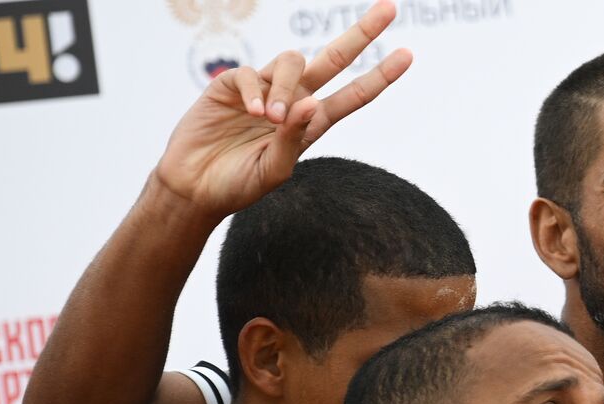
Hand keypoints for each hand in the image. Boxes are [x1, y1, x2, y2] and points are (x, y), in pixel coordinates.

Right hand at [152, 1, 409, 218]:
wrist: (196, 187)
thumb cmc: (239, 184)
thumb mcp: (275, 171)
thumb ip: (294, 140)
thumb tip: (312, 103)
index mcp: (312, 123)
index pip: (353, 94)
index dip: (380, 76)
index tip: (408, 55)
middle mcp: (293, 100)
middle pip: (332, 59)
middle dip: (361, 34)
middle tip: (390, 9)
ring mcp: (263, 89)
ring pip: (292, 62)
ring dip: (288, 87)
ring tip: (271, 119)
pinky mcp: (231, 85)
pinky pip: (250, 73)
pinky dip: (256, 90)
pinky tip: (253, 114)